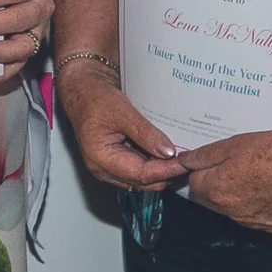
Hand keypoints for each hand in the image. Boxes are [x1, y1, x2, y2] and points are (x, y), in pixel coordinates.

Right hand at [56, 64, 186, 190]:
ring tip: (181, 159)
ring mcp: (109, 167)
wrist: (82, 89)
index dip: (165, 170)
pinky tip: (168, 156)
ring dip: (161, 171)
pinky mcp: (116, 161)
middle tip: (189, 161)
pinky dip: (154, 165)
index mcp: (100, 158)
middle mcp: (103, 168)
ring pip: (142, 179)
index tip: (185, 162)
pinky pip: (139, 170)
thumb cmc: (93, 98)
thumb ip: (144, 133)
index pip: (140, 174)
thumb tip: (168, 152)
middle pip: (142, 181)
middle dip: (166, 174)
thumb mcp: (122, 112)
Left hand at [178, 127, 271, 233]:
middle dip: (220, 182)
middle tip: (241, 163)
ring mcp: (253, 222)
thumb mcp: (234, 144)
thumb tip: (184, 160)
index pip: (194, 182)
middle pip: (214, 197)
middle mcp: (231, 212)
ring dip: (241, 194)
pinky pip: (259, 215)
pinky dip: (262, 204)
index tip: (217, 159)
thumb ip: (205, 155)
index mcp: (217, 191)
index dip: (203, 168)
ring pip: (236, 207)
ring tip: (262, 173)